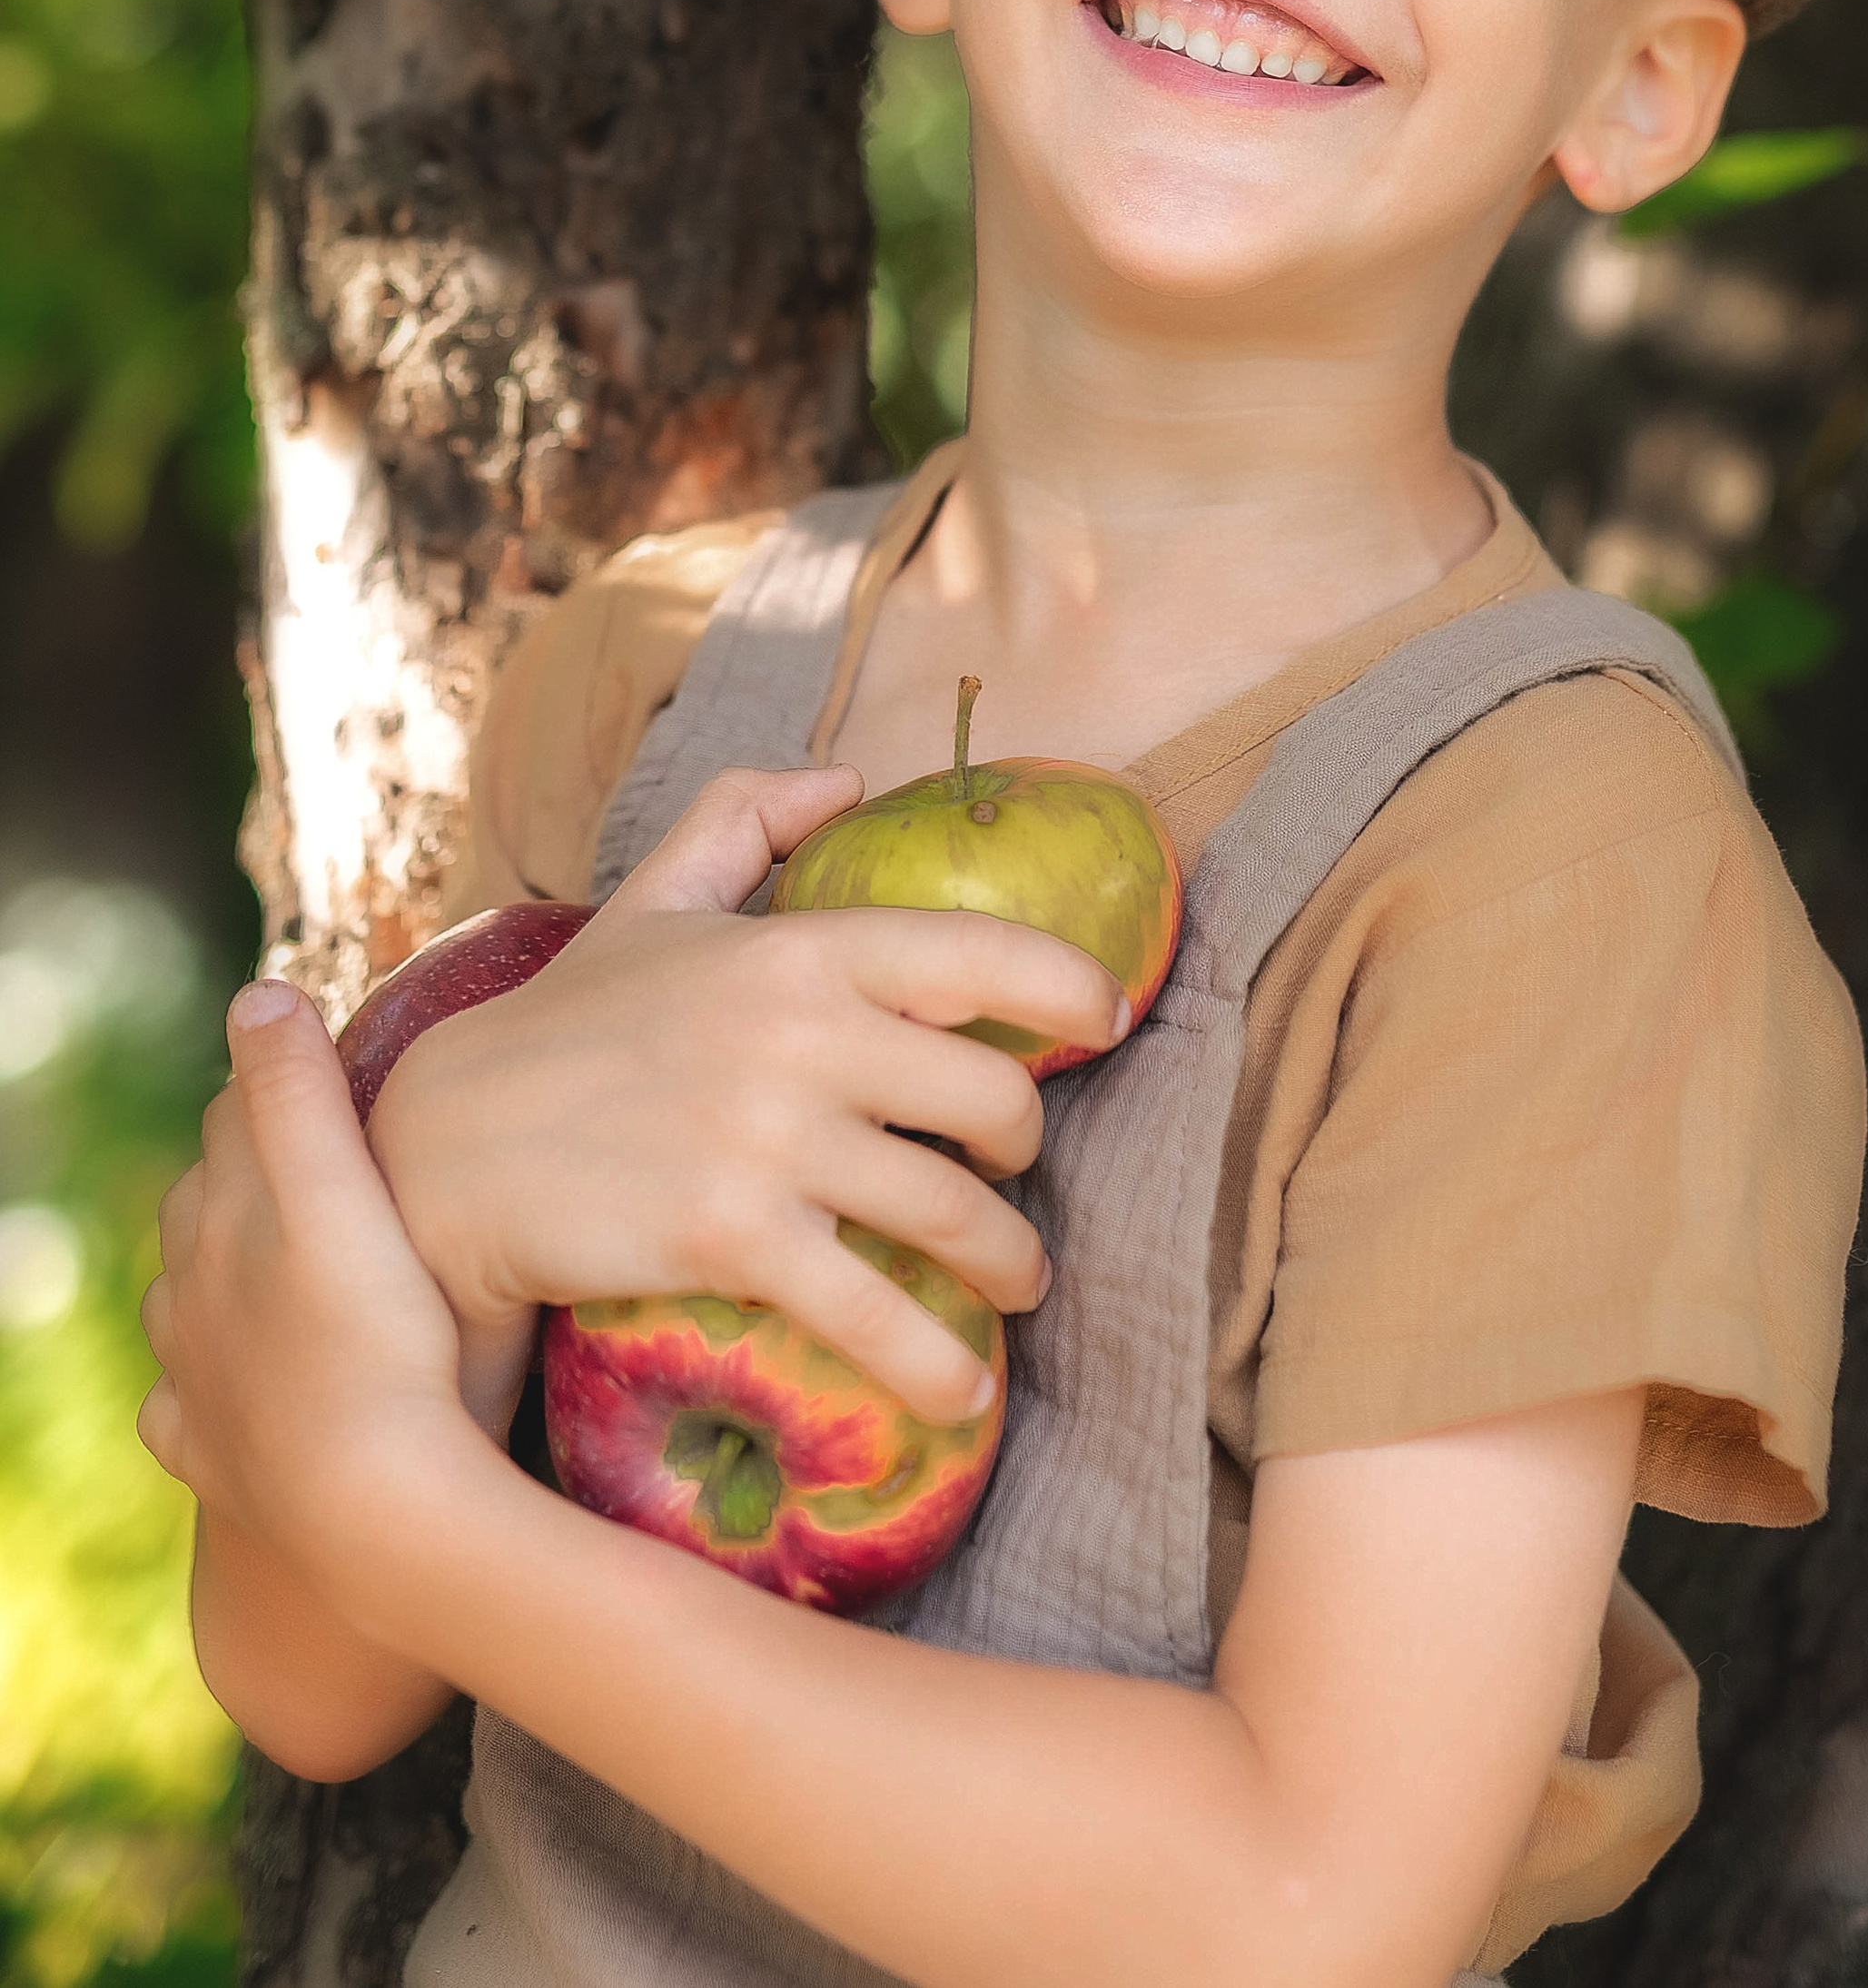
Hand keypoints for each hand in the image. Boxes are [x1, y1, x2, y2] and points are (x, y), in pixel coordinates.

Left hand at [140, 984, 473, 1618]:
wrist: (372, 1501)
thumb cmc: (382, 1333)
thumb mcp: (347, 1190)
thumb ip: (296, 1089)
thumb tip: (254, 992)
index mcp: (223, 1213)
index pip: (236, 1115)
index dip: (286, 1090)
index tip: (341, 1083)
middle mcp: (189, 1289)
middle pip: (204, 1203)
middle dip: (249, 1175)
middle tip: (328, 1169)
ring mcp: (195, 1377)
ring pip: (187, 1302)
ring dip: (221, 1276)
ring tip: (287, 1270)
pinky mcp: (210, 1454)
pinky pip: (187, 1409)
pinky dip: (209, 1386)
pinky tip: (246, 1388)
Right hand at [366, 767, 1129, 1424]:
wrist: (448, 1147)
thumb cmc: (566, 1024)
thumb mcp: (652, 897)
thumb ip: (742, 817)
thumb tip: (843, 783)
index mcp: (800, 948)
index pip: (981, 953)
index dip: (1070, 987)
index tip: (1107, 1019)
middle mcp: (802, 1035)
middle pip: (991, 1099)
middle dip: (1027, 1148)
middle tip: (1017, 1174)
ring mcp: (769, 1140)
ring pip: (953, 1212)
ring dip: (1009, 1263)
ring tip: (1017, 1284)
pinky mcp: (731, 1238)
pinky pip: (874, 1310)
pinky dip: (936, 1363)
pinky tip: (964, 1394)